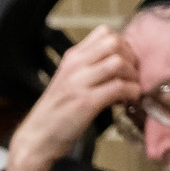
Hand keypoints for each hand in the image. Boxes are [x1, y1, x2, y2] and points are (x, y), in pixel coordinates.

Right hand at [1, 25, 141, 170]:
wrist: (37, 137)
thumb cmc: (56, 113)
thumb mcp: (69, 81)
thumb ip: (90, 68)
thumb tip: (121, 61)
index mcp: (72, 58)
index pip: (105, 32)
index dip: (123, 45)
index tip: (125, 63)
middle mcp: (75, 66)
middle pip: (114, 43)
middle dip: (131, 58)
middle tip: (131, 76)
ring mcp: (79, 83)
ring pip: (118, 63)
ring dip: (132, 76)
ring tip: (129, 90)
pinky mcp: (86, 102)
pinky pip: (119, 87)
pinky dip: (131, 93)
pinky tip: (126, 101)